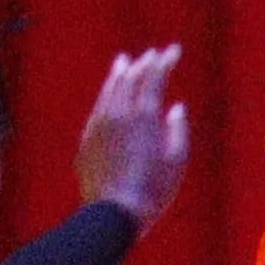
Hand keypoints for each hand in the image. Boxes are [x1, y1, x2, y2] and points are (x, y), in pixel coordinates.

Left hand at [77, 41, 191, 217]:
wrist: (113, 214)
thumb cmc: (153, 190)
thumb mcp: (177, 161)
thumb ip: (177, 129)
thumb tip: (175, 107)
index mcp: (144, 116)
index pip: (154, 77)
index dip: (164, 61)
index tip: (173, 51)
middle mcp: (118, 113)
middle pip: (130, 78)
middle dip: (143, 63)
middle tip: (152, 55)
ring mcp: (99, 125)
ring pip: (109, 90)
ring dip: (119, 73)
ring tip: (124, 62)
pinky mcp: (87, 139)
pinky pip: (98, 108)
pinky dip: (107, 95)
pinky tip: (110, 96)